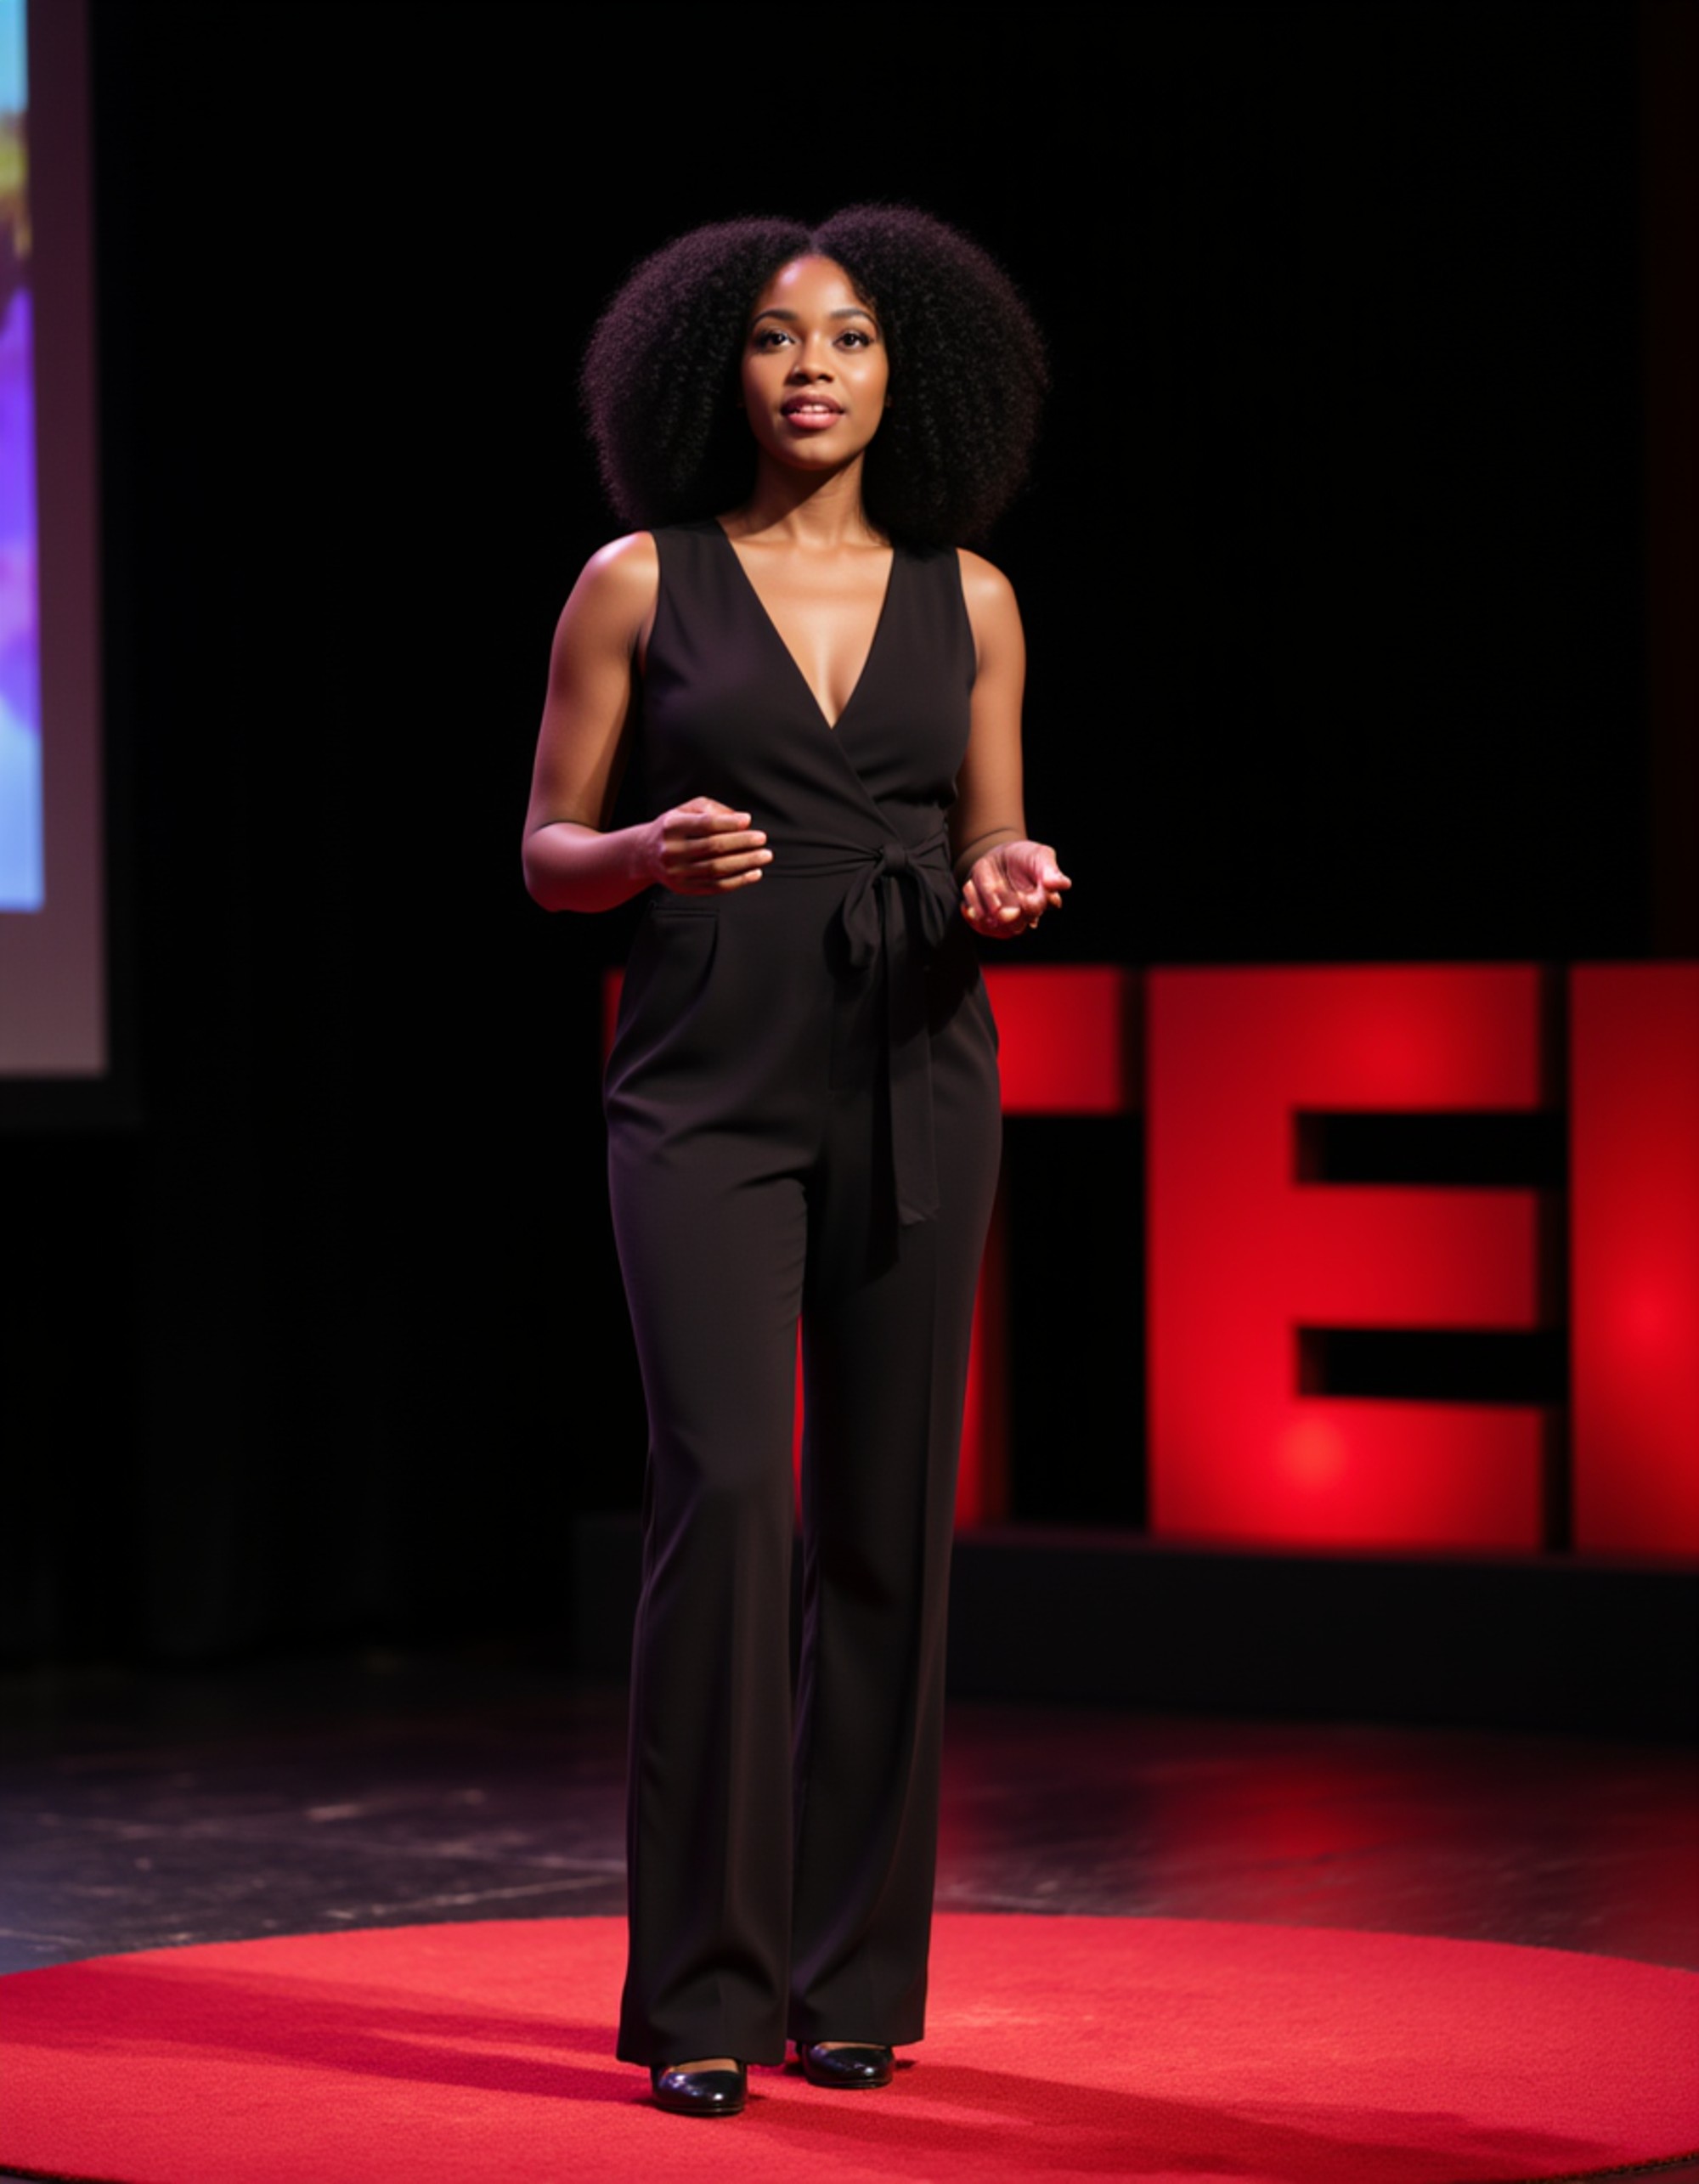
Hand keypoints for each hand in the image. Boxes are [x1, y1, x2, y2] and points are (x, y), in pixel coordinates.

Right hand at [645, 797, 772, 893]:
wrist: (645, 853)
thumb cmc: (672, 828)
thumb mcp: (685, 810)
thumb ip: (711, 810)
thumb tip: (741, 820)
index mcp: (671, 826)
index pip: (705, 824)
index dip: (729, 823)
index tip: (748, 820)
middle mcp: (671, 850)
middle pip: (714, 847)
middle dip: (742, 843)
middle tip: (761, 839)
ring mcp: (677, 872)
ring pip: (717, 869)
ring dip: (745, 863)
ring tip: (764, 856)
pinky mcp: (683, 888)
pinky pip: (716, 887)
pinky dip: (738, 881)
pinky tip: (754, 873)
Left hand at [960, 839, 1070, 937]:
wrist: (1001, 857)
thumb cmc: (1026, 857)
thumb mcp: (1040, 856)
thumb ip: (1050, 870)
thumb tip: (1062, 884)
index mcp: (1043, 900)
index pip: (1040, 908)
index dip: (1033, 905)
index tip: (1026, 897)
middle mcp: (1025, 913)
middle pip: (1018, 926)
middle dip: (1008, 918)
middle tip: (1001, 910)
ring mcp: (1005, 916)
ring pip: (995, 926)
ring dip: (984, 910)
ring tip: (975, 888)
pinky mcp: (987, 916)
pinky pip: (977, 921)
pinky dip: (971, 909)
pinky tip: (968, 896)